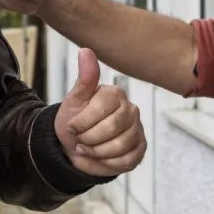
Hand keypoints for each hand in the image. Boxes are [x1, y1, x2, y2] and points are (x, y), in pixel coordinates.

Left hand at [55, 48, 145, 176]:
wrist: (76, 146)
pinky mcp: (140, 149)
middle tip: (80, 139)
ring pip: (120, 146)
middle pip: (112, 128)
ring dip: (96, 152)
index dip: (82, 123)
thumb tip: (86, 50)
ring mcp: (137, 130)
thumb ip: (84, 79)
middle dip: (89, 139)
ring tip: (88, 148)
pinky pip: (127, 160)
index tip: (73, 126)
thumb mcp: (74, 100)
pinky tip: (100, 156)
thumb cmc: (75, 120)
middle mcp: (131, 109)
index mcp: (115, 94)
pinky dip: (108, 162)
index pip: (100, 110)